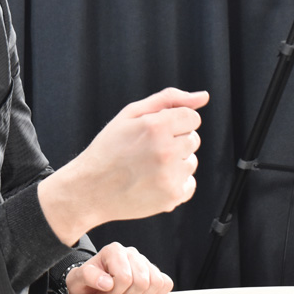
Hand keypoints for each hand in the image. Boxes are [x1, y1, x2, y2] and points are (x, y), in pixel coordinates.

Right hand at [39, 88, 208, 243]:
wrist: (90, 189)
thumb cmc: (108, 149)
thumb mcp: (130, 115)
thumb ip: (168, 100)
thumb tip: (203, 96)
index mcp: (156, 126)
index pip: (192, 117)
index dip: (174, 122)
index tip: (156, 130)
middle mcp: (167, 151)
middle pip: (193, 139)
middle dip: (174, 141)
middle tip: (147, 149)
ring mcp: (170, 176)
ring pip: (191, 161)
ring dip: (175, 162)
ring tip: (147, 166)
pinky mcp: (172, 197)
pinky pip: (189, 183)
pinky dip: (175, 182)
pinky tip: (152, 181)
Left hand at [65, 242, 172, 293]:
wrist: (90, 283)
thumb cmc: (86, 280)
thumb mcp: (79, 278)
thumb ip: (88, 276)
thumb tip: (107, 282)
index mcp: (114, 250)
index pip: (125, 277)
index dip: (114, 292)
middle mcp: (130, 253)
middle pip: (142, 282)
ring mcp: (144, 262)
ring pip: (156, 283)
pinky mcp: (153, 272)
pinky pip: (165, 283)